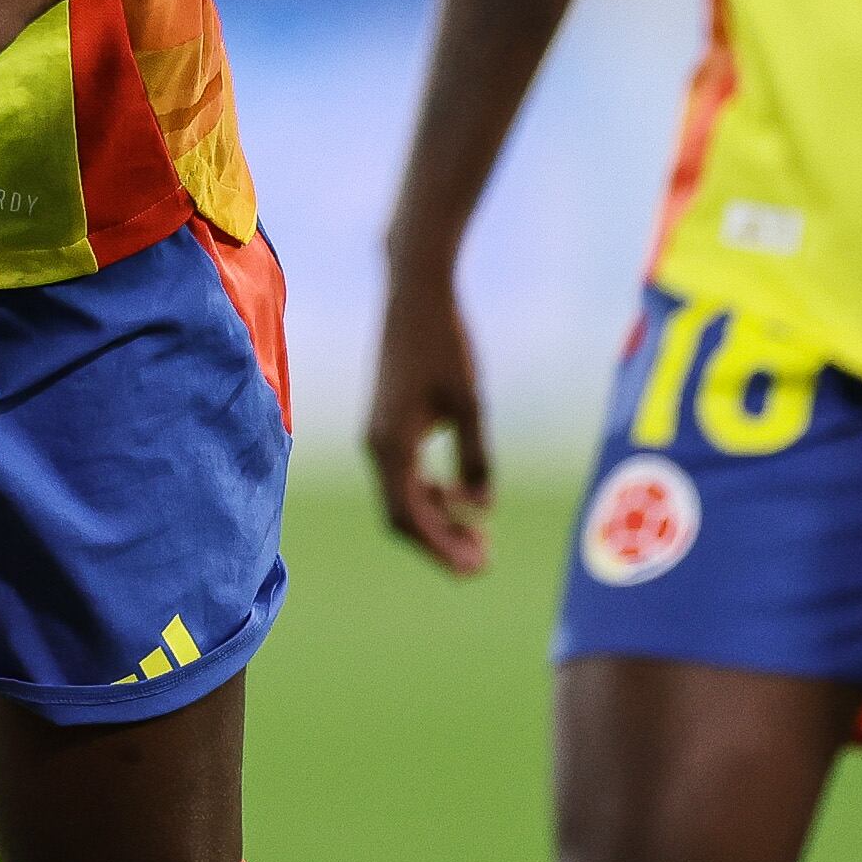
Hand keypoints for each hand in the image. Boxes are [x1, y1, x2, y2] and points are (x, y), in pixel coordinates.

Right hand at [365, 268, 495, 574]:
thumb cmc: (445, 343)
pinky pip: (404, 473)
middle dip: (441, 541)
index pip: (409, 517)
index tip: (476, 568)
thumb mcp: (470, 403)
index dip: (441, 549)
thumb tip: (480, 506)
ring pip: (402, 496)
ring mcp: (378, 433)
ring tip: (479, 531)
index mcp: (391, 445)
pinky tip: (462, 493)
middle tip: (484, 560)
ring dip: (437, 518)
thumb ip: (475, 458)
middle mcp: (377, 445)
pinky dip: (430, 491)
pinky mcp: (387, 421)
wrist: (415, 292)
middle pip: (402, 515)